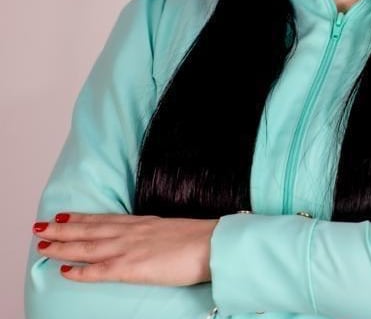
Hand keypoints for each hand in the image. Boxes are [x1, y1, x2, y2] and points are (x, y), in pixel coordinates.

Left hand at [31, 212, 218, 285]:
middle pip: (89, 230)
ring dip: (62, 246)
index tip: (63, 216)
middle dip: (62, 230)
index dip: (81, 218)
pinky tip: (65, 272)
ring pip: (87, 247)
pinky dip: (80, 271)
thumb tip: (151, 239)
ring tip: (42, 245)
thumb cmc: (200, 238)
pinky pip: (100, 270)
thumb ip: (155, 232)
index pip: (104, 219)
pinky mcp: (132, 267)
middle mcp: (131, 232)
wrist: (213, 244)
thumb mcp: (172, 228)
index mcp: (142, 223)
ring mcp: (129, 249)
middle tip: (40, 228)